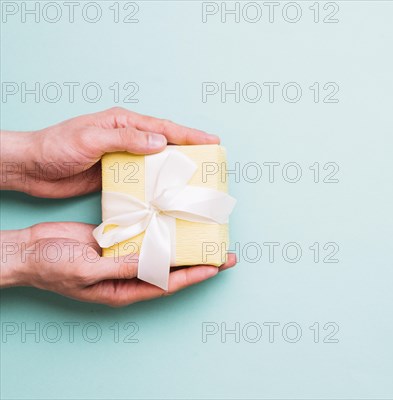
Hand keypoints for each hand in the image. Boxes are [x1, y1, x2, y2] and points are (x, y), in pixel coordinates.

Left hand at [0, 107, 219, 197]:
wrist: (30, 168)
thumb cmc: (56, 147)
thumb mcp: (91, 138)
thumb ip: (125, 138)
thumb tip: (160, 142)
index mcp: (123, 122)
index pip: (163, 127)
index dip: (190, 135)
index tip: (213, 142)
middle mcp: (126, 137)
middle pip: (166, 144)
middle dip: (190, 152)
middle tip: (212, 164)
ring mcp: (122, 158)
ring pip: (156, 164)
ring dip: (175, 172)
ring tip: (197, 183)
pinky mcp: (115, 176)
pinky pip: (142, 181)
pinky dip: (157, 187)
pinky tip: (168, 197)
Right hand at [0, 222, 235, 305]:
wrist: (27, 250)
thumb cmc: (51, 267)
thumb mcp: (87, 269)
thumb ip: (121, 266)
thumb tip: (153, 263)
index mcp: (123, 289)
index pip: (168, 284)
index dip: (194, 275)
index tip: (217, 267)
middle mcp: (129, 274)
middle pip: (170, 268)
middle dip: (198, 260)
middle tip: (224, 250)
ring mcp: (123, 256)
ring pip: (160, 249)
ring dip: (181, 241)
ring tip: (205, 230)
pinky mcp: (116, 239)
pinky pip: (143, 233)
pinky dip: (159, 227)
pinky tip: (174, 216)